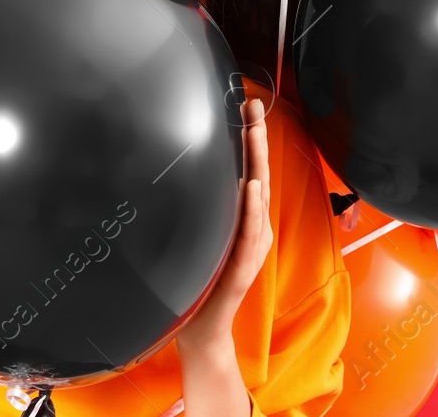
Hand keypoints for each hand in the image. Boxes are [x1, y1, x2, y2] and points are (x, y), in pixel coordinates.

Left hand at [176, 97, 271, 356]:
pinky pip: (248, 235)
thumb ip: (202, 208)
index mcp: (245, 221)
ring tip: (254, 131)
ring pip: (258, 198)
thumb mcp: (200, 237)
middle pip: (258, 175)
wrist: (201, 333)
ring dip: (257, 163)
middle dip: (257, 138)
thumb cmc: (198, 285)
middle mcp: (253, 231)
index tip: (245, 103)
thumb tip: (179, 168)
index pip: (250, 170)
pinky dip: (251, 209)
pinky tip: (250, 187)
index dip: (250, 138)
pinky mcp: (241, 270)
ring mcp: (250, 250)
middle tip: (252, 104)